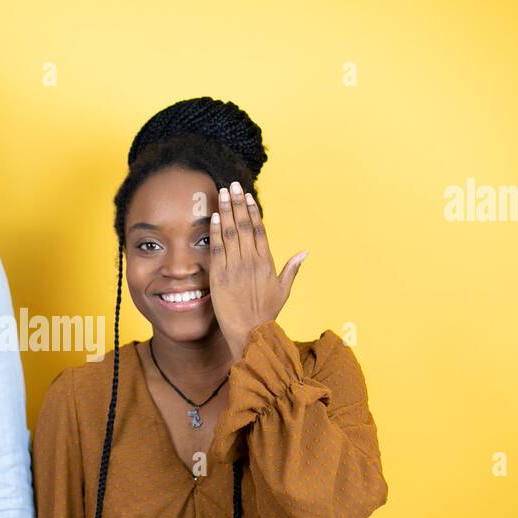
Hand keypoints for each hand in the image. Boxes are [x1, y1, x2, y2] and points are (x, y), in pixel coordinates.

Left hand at [209, 180, 306, 358]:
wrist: (251, 333)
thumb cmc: (267, 313)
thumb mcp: (283, 290)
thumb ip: (292, 268)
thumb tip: (305, 251)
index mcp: (266, 262)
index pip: (259, 230)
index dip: (252, 211)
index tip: (247, 196)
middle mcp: (251, 262)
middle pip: (244, 226)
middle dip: (237, 204)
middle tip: (232, 185)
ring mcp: (235, 268)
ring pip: (230, 234)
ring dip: (225, 212)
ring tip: (221, 194)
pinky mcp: (220, 277)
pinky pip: (217, 250)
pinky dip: (215, 233)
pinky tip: (213, 218)